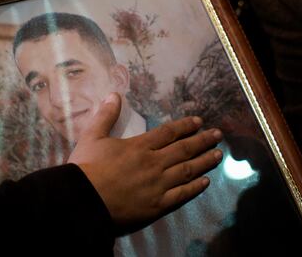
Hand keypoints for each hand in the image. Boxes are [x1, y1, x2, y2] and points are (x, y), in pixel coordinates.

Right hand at [67, 93, 222, 234]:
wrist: (83, 201)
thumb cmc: (86, 168)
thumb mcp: (92, 136)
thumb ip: (105, 116)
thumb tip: (114, 94)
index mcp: (139, 146)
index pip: (168, 132)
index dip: (185, 126)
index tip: (199, 121)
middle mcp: (154, 163)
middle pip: (184, 149)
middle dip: (202, 140)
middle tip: (218, 135)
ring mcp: (158, 185)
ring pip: (188, 171)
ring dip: (205, 161)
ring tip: (218, 155)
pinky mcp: (158, 206)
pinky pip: (182, 195)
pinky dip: (195, 188)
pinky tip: (205, 182)